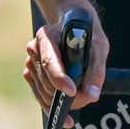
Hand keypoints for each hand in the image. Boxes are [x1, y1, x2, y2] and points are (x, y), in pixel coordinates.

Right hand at [23, 6, 109, 125]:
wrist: (73, 25)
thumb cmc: (86, 35)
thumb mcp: (98, 47)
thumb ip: (96, 70)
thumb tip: (92, 95)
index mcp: (47, 36)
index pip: (50, 62)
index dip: (60, 79)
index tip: (73, 91)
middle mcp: (35, 49)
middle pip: (47, 82)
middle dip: (67, 96)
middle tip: (87, 97)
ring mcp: (31, 62)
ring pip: (43, 92)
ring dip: (61, 101)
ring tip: (81, 98)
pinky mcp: (31, 74)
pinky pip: (40, 96)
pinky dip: (54, 103)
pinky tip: (68, 99)